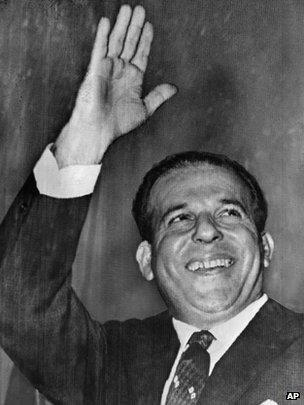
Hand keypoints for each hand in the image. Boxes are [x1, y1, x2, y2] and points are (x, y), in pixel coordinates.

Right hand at [54, 5, 176, 166]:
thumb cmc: (118, 124)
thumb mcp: (144, 109)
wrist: (99, 131)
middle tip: (140, 9)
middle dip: (135, 27)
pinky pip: (99, 50)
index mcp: (132, 79)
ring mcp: (107, 69)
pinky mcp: (95, 71)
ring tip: (127, 9)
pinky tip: (106, 22)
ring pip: (116, 42)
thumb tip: (174, 88)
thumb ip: (158, 96)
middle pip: (129, 44)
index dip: (146, 40)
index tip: (150, 26)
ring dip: (121, 26)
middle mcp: (120, 71)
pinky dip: (102, 36)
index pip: (141, 54)